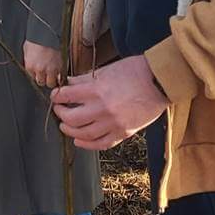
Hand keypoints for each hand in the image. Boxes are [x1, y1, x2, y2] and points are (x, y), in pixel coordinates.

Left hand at [23, 40, 63, 87]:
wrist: (48, 32)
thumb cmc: (37, 38)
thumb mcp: (27, 49)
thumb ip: (29, 60)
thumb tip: (31, 64)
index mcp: (30, 66)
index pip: (32, 78)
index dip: (36, 75)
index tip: (39, 73)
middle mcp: (40, 70)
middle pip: (41, 82)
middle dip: (43, 79)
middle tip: (46, 75)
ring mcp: (51, 69)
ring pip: (51, 83)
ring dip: (52, 79)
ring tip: (53, 74)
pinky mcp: (61, 67)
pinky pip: (61, 77)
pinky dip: (60, 75)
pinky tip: (59, 71)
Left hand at [51, 54, 169, 150]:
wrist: (159, 82)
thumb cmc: (135, 71)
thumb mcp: (106, 70)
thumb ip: (85, 78)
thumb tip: (68, 82)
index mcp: (96, 90)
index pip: (66, 96)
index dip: (57, 96)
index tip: (55, 96)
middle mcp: (102, 109)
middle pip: (71, 118)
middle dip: (60, 114)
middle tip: (59, 110)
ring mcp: (113, 123)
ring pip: (83, 134)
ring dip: (70, 131)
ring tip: (65, 126)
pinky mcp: (123, 133)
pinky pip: (101, 144)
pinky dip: (87, 144)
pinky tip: (79, 141)